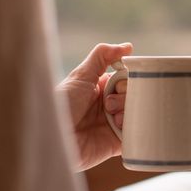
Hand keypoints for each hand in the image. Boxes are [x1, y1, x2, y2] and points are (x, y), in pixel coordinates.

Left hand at [57, 43, 132, 170]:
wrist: (53, 137)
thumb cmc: (62, 105)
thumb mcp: (81, 74)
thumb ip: (103, 55)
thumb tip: (128, 46)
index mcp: (101, 89)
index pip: (126, 80)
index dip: (126, 80)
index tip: (115, 85)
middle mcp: (109, 106)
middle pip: (134, 96)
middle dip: (125, 98)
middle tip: (109, 105)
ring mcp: (113, 125)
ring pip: (137, 114)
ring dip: (128, 114)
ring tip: (113, 120)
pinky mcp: (116, 143)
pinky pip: (136, 135)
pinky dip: (134, 129)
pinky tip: (118, 128)